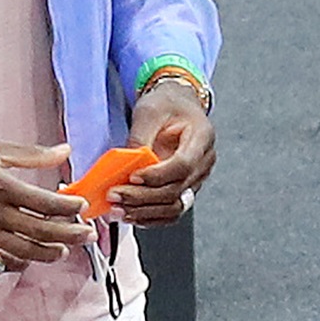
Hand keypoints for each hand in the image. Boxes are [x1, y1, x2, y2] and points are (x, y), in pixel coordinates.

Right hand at [0, 138, 93, 269]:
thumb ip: (31, 154)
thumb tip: (65, 150)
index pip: (44, 203)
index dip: (68, 207)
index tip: (82, 206)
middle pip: (38, 231)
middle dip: (68, 235)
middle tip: (87, 235)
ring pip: (21, 253)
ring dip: (47, 254)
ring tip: (63, 251)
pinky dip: (16, 262)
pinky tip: (29, 257)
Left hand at [110, 81, 214, 226]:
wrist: (177, 105)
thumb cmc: (167, 104)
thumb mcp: (150, 111)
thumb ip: (140, 137)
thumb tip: (127, 164)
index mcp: (202, 137)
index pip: (183, 165)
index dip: (157, 175)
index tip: (133, 176)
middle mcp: (204, 162)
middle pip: (177, 190)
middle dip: (142, 197)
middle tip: (115, 195)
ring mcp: (196, 178)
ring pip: (175, 206)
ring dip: (145, 212)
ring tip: (119, 209)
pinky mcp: (184, 188)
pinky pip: (170, 210)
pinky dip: (150, 216)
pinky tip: (131, 214)